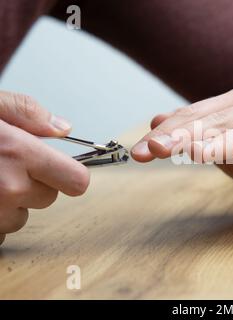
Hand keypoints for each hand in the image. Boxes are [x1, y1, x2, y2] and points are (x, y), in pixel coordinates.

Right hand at [0, 91, 89, 245]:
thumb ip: (27, 112)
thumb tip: (64, 128)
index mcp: (19, 152)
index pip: (77, 181)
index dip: (72, 175)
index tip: (63, 170)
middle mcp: (10, 187)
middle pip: (50, 197)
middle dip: (35, 184)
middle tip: (8, 166)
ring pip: (23, 215)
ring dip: (12, 202)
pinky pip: (1, 228)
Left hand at [131, 89, 232, 201]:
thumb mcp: (228, 145)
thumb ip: (197, 132)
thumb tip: (157, 121)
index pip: (198, 116)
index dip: (169, 132)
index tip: (140, 151)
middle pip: (220, 121)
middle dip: (186, 135)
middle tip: (157, 149)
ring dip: (225, 142)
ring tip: (199, 155)